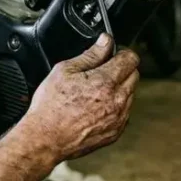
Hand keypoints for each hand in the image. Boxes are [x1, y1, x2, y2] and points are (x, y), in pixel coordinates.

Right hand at [21, 34, 139, 160]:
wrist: (46, 139)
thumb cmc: (51, 106)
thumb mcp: (65, 70)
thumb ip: (90, 54)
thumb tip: (105, 42)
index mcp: (105, 82)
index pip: (131, 58)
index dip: (120, 52)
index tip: (112, 53)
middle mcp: (117, 101)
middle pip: (134, 75)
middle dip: (122, 68)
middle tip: (102, 70)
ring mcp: (118, 118)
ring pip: (131, 94)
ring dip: (119, 88)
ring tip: (95, 91)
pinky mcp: (116, 132)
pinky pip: (125, 112)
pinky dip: (116, 106)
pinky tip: (96, 106)